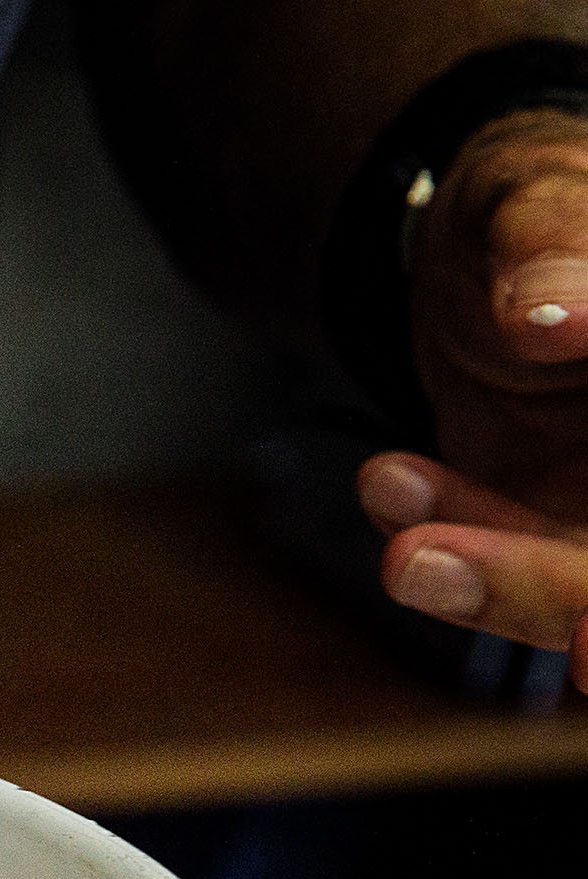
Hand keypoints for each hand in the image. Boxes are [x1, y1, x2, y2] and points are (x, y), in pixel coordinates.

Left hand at [360, 109, 587, 662]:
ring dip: (495, 580)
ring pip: (581, 592)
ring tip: (406, 548)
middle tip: (455, 583)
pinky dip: (452, 548)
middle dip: (563, 598)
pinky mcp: (551, 538)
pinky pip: (508, 570)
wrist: (485, 252)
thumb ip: (558, 240)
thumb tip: (552, 313)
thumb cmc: (536, 209)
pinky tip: (391, 482)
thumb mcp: (538, 198)